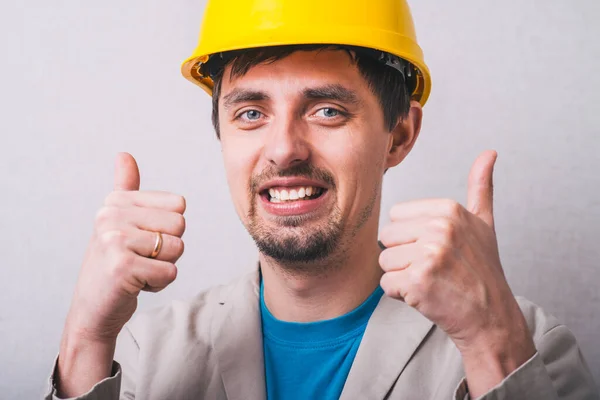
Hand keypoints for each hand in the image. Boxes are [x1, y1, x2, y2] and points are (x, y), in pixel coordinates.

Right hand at [57, 153, 185, 395]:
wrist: (93, 310)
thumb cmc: (112, 265)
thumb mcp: (117, 223)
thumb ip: (125, 189)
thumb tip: (124, 154)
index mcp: (114, 201)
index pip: (178, 205)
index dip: (167, 229)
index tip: (140, 241)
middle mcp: (110, 215)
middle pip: (180, 225)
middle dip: (168, 249)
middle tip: (140, 259)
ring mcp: (115, 240)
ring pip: (177, 248)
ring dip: (163, 267)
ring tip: (136, 272)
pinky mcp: (123, 267)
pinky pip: (171, 271)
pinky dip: (159, 284)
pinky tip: (134, 286)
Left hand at [378, 150, 534, 394]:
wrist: (490, 316)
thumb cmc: (482, 270)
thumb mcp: (484, 223)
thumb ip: (480, 187)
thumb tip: (489, 153)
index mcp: (449, 209)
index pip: (397, 215)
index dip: (411, 236)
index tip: (437, 249)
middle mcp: (440, 228)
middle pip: (387, 237)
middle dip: (403, 256)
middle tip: (433, 268)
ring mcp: (429, 255)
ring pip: (384, 260)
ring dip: (401, 276)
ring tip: (430, 281)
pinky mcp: (418, 281)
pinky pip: (386, 284)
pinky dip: (400, 294)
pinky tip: (425, 295)